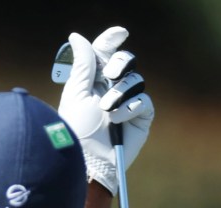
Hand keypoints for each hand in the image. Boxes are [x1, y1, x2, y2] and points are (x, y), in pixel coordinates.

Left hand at [58, 27, 153, 195]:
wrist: (88, 160)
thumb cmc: (77, 130)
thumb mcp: (76, 93)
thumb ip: (82, 64)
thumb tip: (77, 36)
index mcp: (93, 82)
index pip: (105, 54)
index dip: (112, 41)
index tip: (120, 33)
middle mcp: (111, 90)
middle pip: (126, 61)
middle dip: (120, 63)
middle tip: (111, 74)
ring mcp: (127, 104)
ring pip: (136, 79)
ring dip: (120, 92)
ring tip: (106, 109)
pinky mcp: (140, 119)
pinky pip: (144, 100)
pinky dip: (131, 107)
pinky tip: (118, 119)